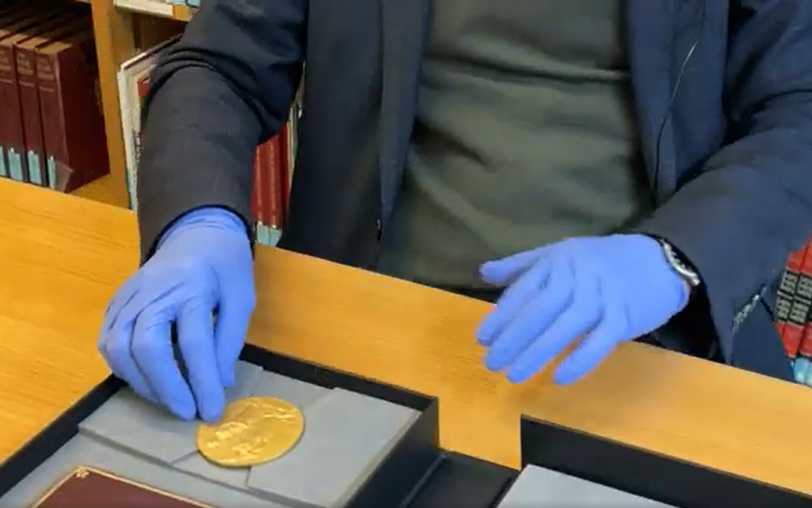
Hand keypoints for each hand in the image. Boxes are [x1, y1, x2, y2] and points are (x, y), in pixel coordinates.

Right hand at [98, 208, 254, 420]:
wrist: (195, 233)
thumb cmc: (224, 266)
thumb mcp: (242, 298)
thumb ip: (230, 340)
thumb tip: (219, 383)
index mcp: (193, 285)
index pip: (194, 341)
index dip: (202, 381)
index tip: (212, 411)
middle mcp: (154, 290)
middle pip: (147, 346)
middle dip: (166, 387)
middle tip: (187, 412)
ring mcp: (129, 296)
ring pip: (119, 348)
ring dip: (143, 383)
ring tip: (169, 400)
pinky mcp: (115, 303)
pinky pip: (108, 343)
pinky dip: (125, 369)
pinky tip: (148, 381)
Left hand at [476, 234, 688, 384]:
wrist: (660, 260)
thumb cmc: (602, 259)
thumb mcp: (560, 253)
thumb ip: (522, 265)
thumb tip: (483, 272)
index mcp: (557, 262)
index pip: (524, 291)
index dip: (501, 316)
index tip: (482, 339)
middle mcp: (577, 278)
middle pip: (539, 311)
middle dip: (513, 339)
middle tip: (491, 363)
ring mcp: (602, 298)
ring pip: (564, 329)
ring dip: (536, 354)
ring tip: (513, 374)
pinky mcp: (623, 319)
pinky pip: (599, 343)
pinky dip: (579, 361)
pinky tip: (557, 378)